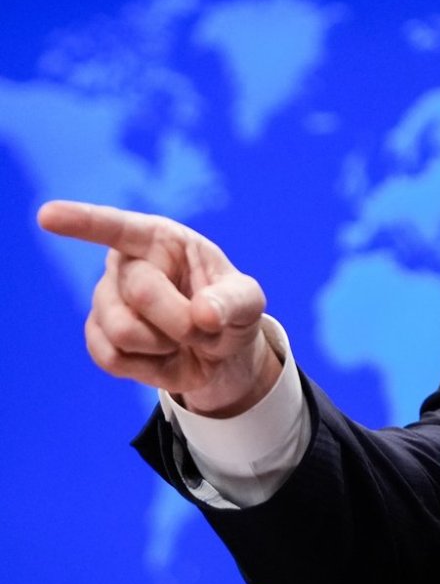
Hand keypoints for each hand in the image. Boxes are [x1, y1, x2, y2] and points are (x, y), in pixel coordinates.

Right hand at [37, 200, 282, 416]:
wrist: (218, 354)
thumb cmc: (230, 312)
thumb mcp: (248, 303)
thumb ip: (235, 303)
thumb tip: (204, 314)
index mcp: (163, 240)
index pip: (119, 227)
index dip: (83, 221)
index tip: (48, 215)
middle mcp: (126, 264)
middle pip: (140, 293)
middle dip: (182, 320)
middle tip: (204, 326)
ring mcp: (106, 300)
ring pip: (122, 332)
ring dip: (164, 346)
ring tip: (181, 339)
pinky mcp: (97, 336)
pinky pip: (112, 359)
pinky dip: (149, 368)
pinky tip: (162, 355)